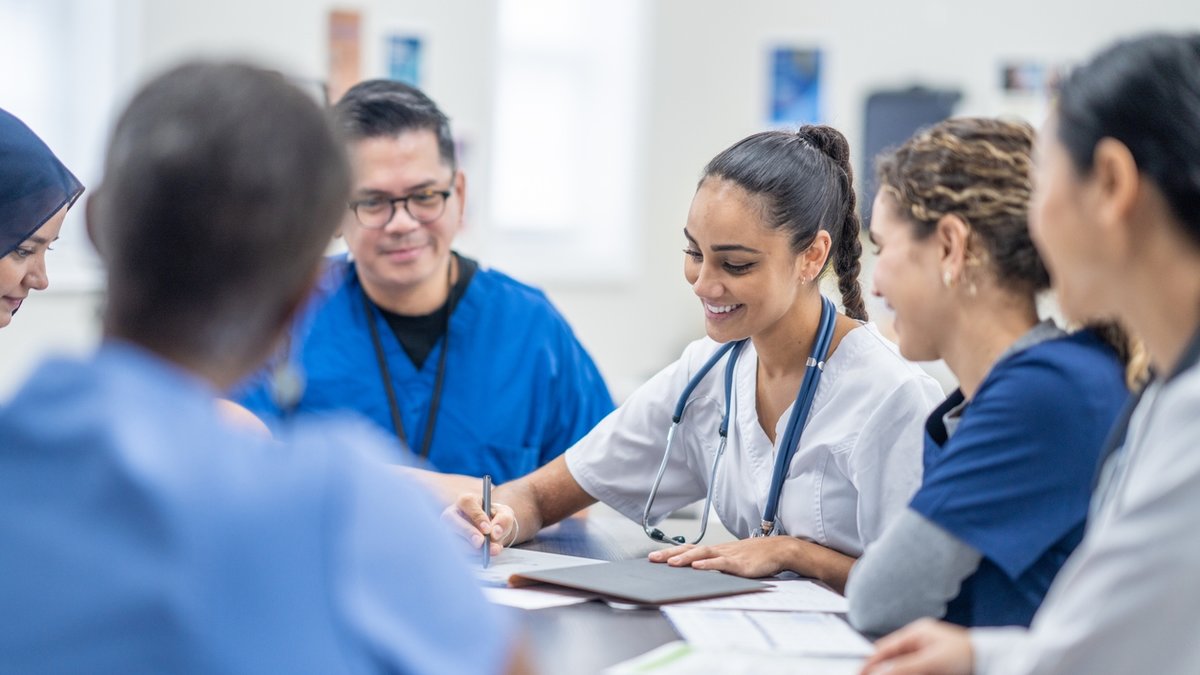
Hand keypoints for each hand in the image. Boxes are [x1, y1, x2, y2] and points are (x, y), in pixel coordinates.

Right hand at [442, 493, 516, 556]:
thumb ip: (503, 520)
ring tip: (492, 550)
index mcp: (466, 501)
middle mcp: (452, 514)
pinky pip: (457, 551)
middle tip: (481, 542)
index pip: (467, 504)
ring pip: (454, 539)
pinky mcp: (449, 545)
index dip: (477, 516)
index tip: (487, 529)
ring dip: (472, 548)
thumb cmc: (495, 517)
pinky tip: (485, 555)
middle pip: (452, 520)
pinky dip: (472, 555)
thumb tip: (495, 532)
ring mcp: (448, 530)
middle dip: (467, 532)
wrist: (491, 530)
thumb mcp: (505, 514)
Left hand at [646, 537, 796, 577]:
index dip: (671, 552)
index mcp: (716, 550)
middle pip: (690, 550)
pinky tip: (698, 567)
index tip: (653, 556)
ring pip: (703, 554)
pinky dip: (709, 565)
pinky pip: (721, 563)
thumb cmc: (755, 556)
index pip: (689, 549)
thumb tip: (699, 571)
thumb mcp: (732, 558)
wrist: (778, 549)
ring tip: (671, 563)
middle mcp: (718, 550)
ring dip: (685, 558)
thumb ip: (717, 563)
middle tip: (652, 559)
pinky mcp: (739, 564)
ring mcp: (728, 556)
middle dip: (670, 554)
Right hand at [860, 619, 972, 674]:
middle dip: (880, 671)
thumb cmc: (968, 655)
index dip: (870, 662)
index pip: (885, 648)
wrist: (995, 663)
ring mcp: (928, 657)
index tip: (858, 674)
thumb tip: (877, 673)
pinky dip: (905, 673)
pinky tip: (898, 674)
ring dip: (893, 673)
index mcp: (917, 633)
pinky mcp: (936, 669)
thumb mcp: (932, 661)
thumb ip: (903, 667)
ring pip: (902, 668)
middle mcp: (920, 644)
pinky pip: (915, 671)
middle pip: (892, 660)